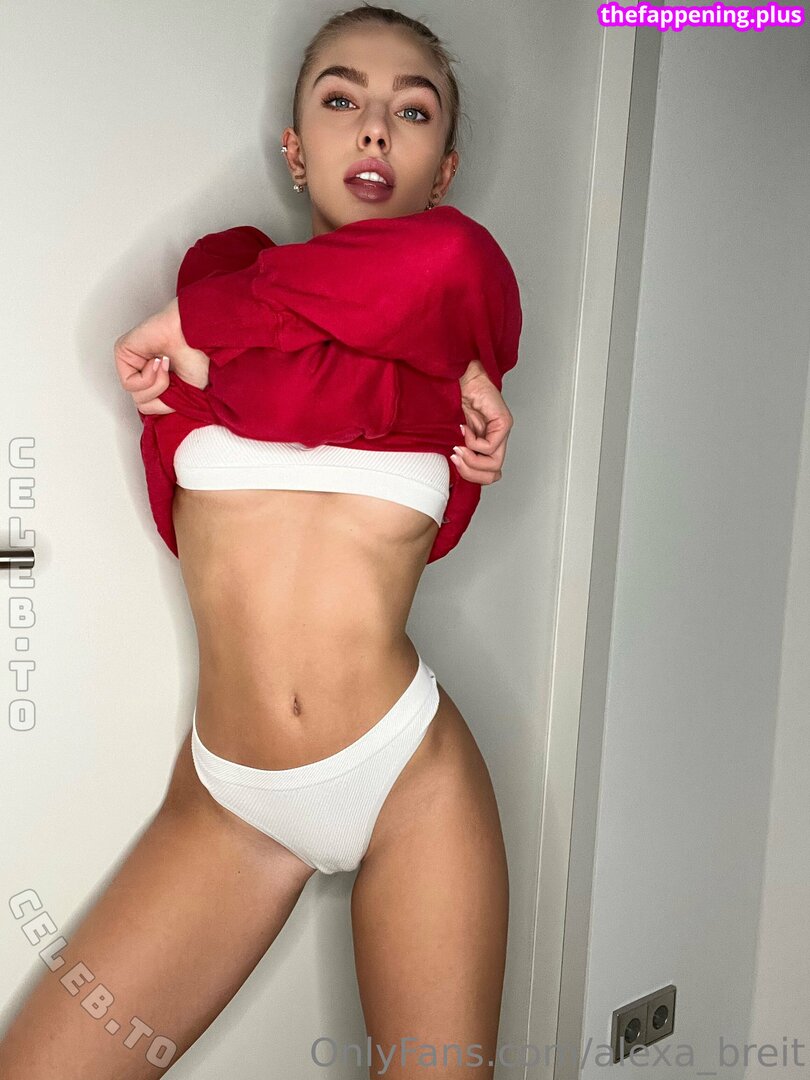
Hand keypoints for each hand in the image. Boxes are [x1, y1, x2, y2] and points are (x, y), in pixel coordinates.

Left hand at [114, 298, 209, 415]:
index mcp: (159, 379)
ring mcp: (132, 361)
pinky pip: (129, 384)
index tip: (181, 389)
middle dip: (163, 396)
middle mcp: (144, 370)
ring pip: (136, 397)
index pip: (151, 407)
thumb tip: (152, 413)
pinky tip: (158, 361)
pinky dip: (148, 378)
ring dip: (157, 386)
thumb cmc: (201, 358)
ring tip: (167, 365)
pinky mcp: (123, 351)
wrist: (199, 338)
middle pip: (143, 404)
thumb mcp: (188, 397)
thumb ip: (166, 406)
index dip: (166, 405)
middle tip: (175, 376)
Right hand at [453, 361, 513, 484]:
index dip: (470, 475)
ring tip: (459, 446)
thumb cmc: (455, 400)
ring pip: (494, 465)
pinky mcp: (504, 422)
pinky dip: (473, 442)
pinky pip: (490, 446)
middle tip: (455, 457)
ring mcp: (503, 432)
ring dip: (471, 460)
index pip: (488, 475)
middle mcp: (498, 441)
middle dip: (470, 472)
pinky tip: (464, 429)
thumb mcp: (453, 434)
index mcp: (487, 445)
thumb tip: (454, 470)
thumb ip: (459, 451)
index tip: (453, 460)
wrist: (460, 377)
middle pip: (493, 474)